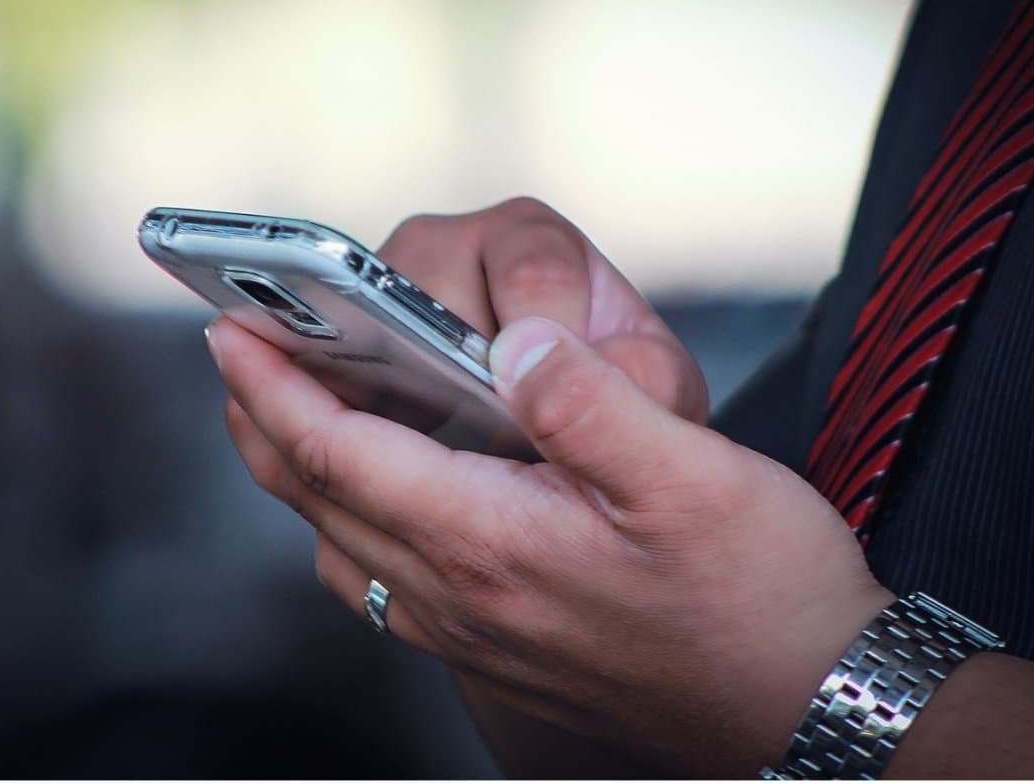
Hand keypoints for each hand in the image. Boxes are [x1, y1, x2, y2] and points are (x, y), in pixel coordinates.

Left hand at [208, 201, 893, 775]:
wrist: (803, 704)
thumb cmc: (760, 595)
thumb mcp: (692, 478)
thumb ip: (591, 403)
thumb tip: (516, 340)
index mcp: (492, 542)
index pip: (342, 453)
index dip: (276, 386)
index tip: (230, 328)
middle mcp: (463, 596)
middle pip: (320, 499)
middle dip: (262, 420)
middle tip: (235, 353)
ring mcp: (473, 631)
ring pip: (341, 544)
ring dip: (300, 471)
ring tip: (288, 411)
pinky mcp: (497, 646)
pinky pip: (383, 580)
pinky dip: (349, 521)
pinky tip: (378, 495)